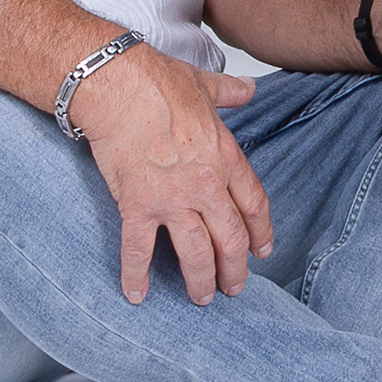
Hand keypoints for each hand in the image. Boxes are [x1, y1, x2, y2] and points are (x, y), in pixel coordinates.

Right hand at [65, 43, 269, 304]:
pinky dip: (136, 277)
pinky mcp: (138, 206)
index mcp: (225, 157)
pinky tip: (136, 296)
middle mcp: (206, 184)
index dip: (260, 233)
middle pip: (230, 238)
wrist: (119, 85)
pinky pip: (139, 251)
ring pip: (196, 253)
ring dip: (200, 282)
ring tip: (201, 299)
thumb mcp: (205, 85)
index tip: (262, 251)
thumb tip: (247, 87)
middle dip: (234, 269)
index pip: (253, 204)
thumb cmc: (160, 82)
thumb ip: (230, 92)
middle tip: (233, 288)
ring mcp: (173, 199)